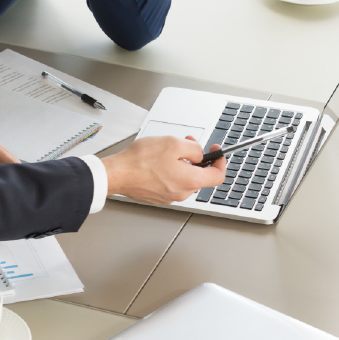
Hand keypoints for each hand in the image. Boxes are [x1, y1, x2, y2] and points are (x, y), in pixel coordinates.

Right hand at [101, 136, 224, 204]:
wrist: (118, 173)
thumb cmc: (141, 160)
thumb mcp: (173, 143)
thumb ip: (193, 148)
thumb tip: (200, 153)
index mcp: (190, 181)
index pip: (218, 176)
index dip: (220, 161)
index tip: (216, 152)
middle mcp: (182, 192)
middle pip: (199, 175)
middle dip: (196, 158)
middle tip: (186, 143)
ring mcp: (169, 196)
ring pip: (184, 178)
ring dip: (182, 163)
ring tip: (167, 150)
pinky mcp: (157, 196)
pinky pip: (170, 182)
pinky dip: (169, 171)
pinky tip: (157, 161)